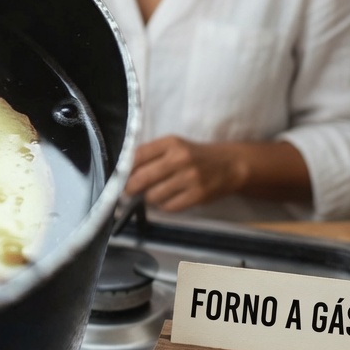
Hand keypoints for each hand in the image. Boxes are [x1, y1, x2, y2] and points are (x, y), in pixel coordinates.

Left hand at [123, 136, 247, 211]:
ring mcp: (190, 178)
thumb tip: (124, 172)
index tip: (119, 177)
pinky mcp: (198, 195)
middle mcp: (180, 159)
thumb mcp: (174, 147)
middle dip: (130, 187)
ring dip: (148, 198)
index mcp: (170, 143)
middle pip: (142, 178)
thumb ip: (151, 155)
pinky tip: (167, 200)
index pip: (137, 156)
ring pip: (153, 195)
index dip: (124, 169)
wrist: (230, 165)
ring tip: (152, 194)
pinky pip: (169, 206)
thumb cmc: (195, 155)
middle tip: (128, 191)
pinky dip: (163, 206)